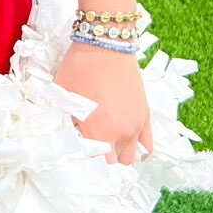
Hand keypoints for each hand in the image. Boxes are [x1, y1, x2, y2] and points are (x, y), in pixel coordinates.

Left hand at [51, 41, 153, 164]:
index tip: (82, 163)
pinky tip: (130, 147)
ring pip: (133, 157)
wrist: (106, 44)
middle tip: (94, 155)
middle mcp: (121, 133)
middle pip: (118, 165)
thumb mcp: (64, 98)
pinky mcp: (145, 113)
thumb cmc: (80, 69)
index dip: (90, 167)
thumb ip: (68, 123)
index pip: (99, 167)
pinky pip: (148, 143)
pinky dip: (140, 149)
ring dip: (121, 156)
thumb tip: (70, 138)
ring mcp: (137, 124)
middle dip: (106, 164)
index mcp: (99, 133)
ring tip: (110, 149)